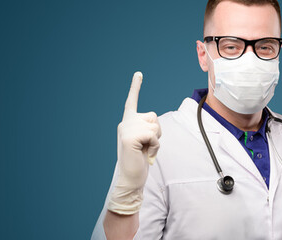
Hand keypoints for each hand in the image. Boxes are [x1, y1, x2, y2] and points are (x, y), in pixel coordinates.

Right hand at [107, 71, 161, 214]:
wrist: (130, 179)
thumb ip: (147, 128)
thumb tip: (152, 123)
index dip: (135, 87)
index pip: (132, 102)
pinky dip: (155, 146)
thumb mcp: (145, 141)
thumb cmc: (140, 161)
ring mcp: (126, 129)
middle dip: (157, 133)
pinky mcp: (130, 137)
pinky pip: (154, 135)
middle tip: (146, 147)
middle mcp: (125, 122)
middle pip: (154, 117)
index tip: (139, 73)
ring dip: (156, 141)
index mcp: (128, 122)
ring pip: (155, 126)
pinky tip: (145, 154)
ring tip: (145, 151)